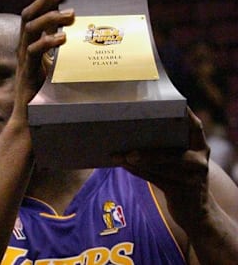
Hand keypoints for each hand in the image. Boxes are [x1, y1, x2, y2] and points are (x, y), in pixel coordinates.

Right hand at [13, 0, 73, 111]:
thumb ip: (64, 50)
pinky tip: (62, 38)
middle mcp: (24, 47)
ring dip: (50, 17)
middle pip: (29, 14)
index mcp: (30, 43)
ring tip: (70, 15)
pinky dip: (48, 42)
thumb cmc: (46, 93)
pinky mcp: (28, 71)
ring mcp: (24, 58)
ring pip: (30, 28)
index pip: (35, 12)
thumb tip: (83, 37)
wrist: (31, 119)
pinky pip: (34, 51)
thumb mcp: (57, 65)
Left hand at [112, 108, 209, 225]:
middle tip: (126, 137)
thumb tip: (132, 132)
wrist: (196, 214)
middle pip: (172, 151)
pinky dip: (137, 171)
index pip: (195, 127)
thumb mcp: (179, 163)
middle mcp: (200, 161)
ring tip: (118, 154)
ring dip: (136, 159)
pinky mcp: (181, 192)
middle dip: (149, 148)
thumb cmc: (180, 180)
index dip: (184, 115)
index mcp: (200, 148)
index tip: (168, 104)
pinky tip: (122, 164)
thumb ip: (165, 148)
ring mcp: (193, 178)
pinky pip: (155, 178)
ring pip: (160, 165)